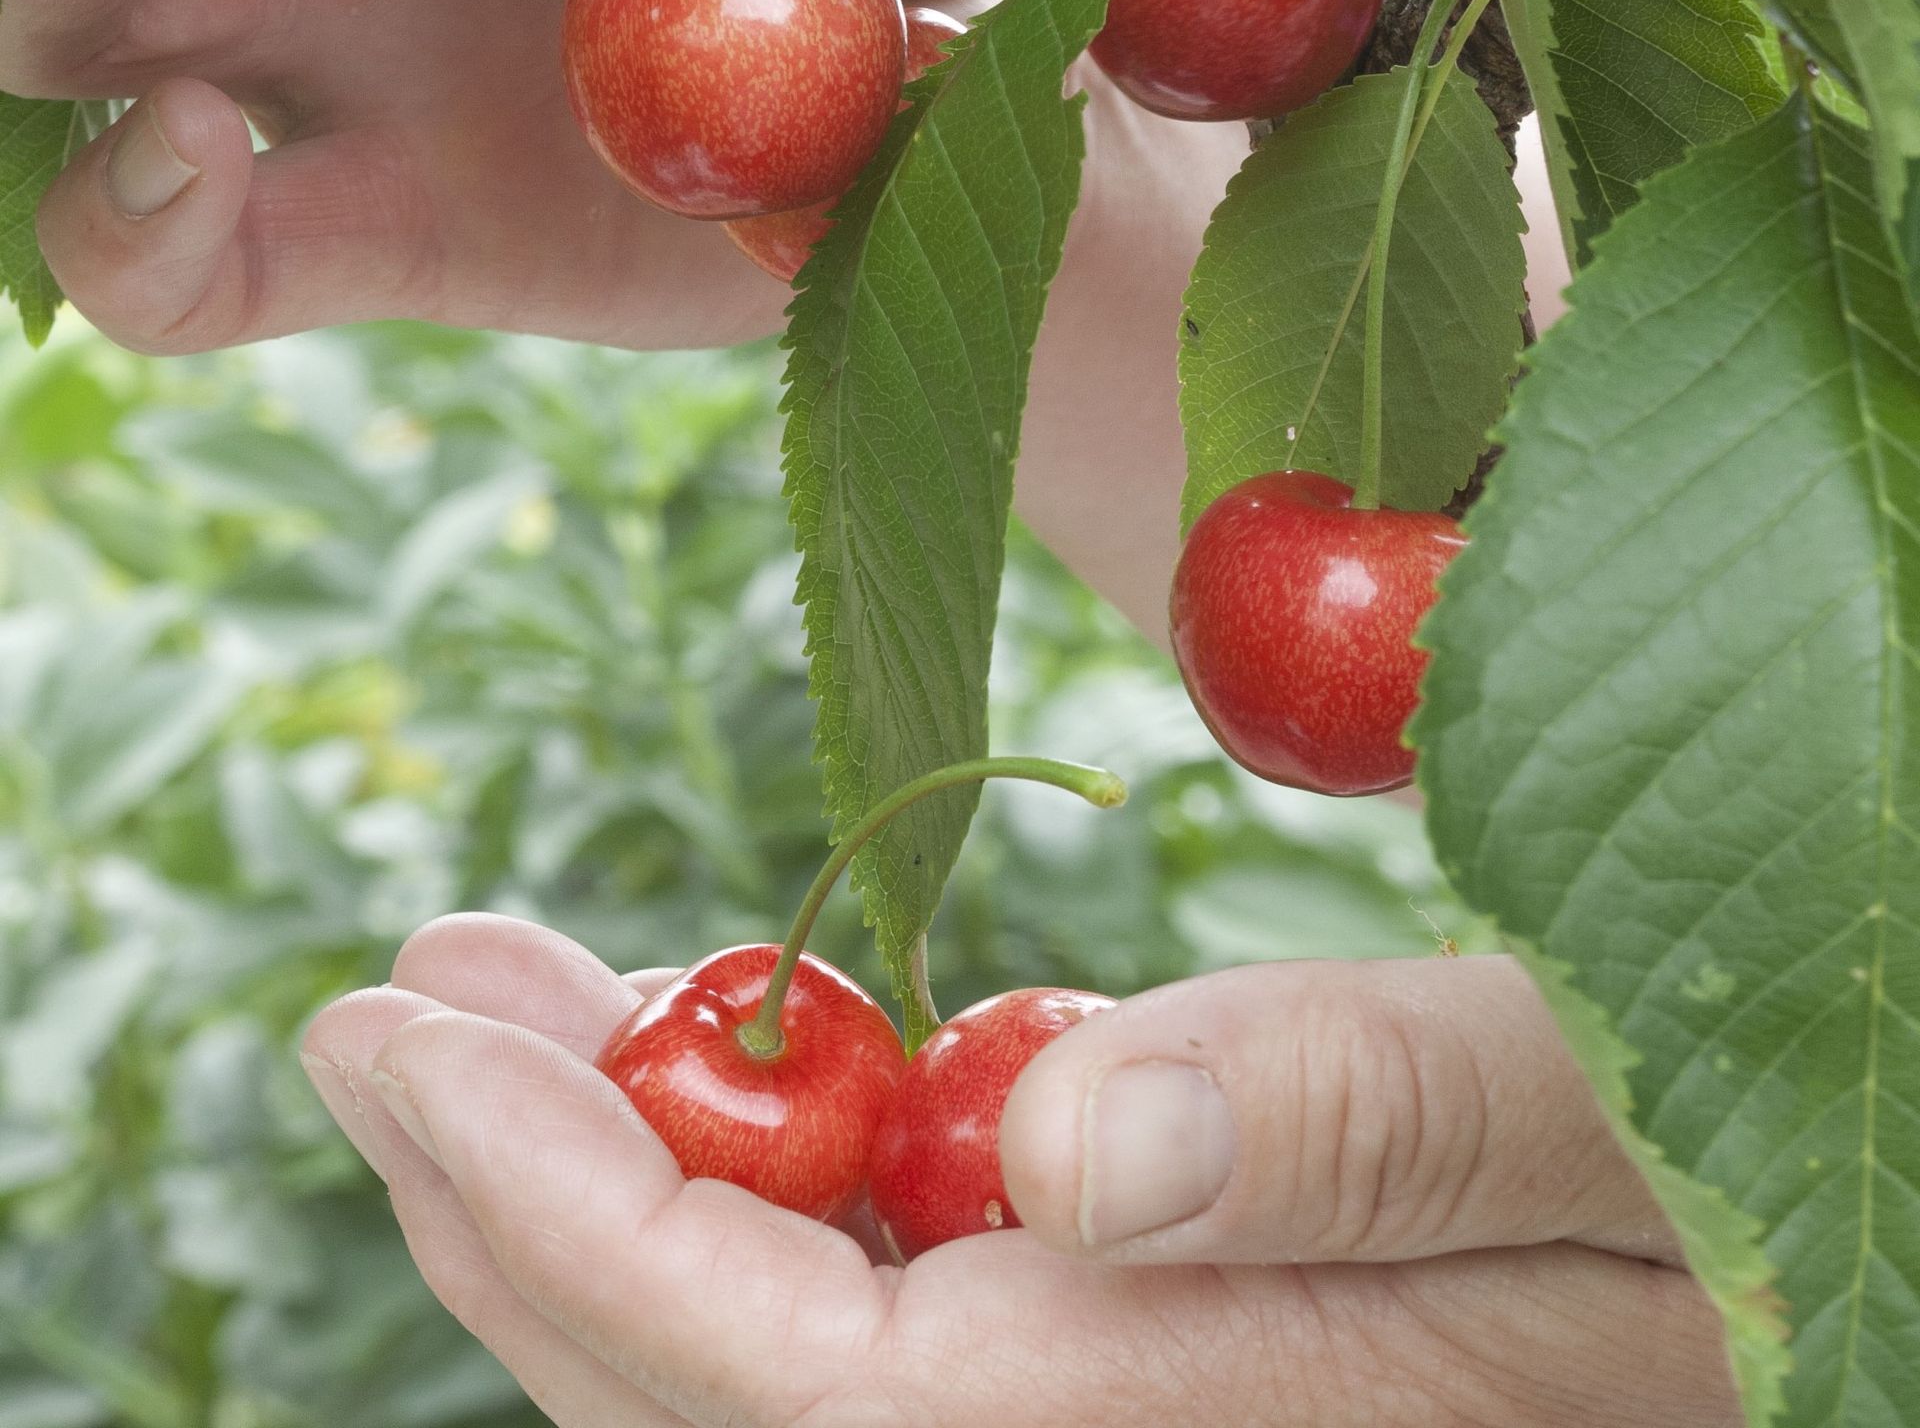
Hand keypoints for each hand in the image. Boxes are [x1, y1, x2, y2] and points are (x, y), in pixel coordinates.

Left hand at [303, 914, 1740, 1425]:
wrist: (1797, 1197)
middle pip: (741, 1412)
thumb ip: (1367, 1125)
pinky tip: (710, 1064)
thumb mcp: (1597, 1083)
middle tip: (383, 1006)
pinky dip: (751, 1182)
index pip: (830, 1395)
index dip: (592, 1224)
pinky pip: (885, 1314)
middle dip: (525, 1208)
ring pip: (783, 1371)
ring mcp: (1132, 1405)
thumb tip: (1057, 1144)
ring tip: (497, 999)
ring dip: (608, 1177)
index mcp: (1242, 1409)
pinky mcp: (1138, 1340)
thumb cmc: (1727, 1080)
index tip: (416, 1035)